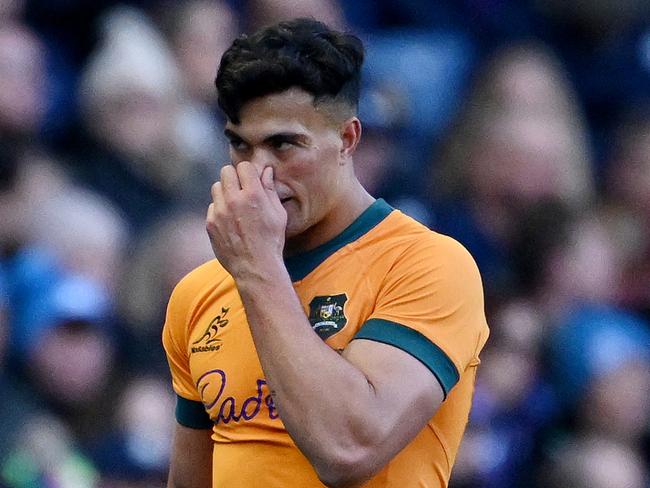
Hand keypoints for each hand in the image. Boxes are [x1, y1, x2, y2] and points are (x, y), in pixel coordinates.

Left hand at [206, 162, 286, 279]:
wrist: (255, 267)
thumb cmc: (271, 240)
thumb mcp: (278, 214)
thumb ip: (270, 189)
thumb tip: (266, 171)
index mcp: (253, 195)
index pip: (243, 166)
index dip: (249, 172)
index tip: (251, 180)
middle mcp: (234, 200)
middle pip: (226, 171)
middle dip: (234, 177)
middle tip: (241, 188)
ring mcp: (219, 212)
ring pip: (216, 187)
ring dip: (225, 191)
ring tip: (235, 204)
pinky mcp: (210, 223)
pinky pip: (212, 206)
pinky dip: (219, 209)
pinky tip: (230, 220)